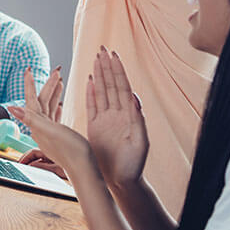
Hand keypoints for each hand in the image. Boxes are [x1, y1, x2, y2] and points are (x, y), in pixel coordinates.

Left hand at [8, 67, 90, 174]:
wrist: (84, 170)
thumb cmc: (70, 151)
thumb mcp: (50, 131)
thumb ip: (31, 118)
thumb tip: (11, 108)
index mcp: (38, 124)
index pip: (32, 100)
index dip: (30, 84)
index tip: (28, 69)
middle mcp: (41, 128)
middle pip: (42, 101)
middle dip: (48, 84)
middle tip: (57, 70)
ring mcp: (49, 132)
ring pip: (49, 107)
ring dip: (53, 93)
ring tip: (60, 80)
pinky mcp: (58, 136)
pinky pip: (55, 117)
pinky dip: (57, 107)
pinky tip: (61, 105)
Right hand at [86, 48, 148, 189]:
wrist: (122, 181)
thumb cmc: (134, 164)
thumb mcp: (140, 142)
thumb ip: (138, 120)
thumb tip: (134, 97)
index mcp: (127, 115)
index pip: (121, 87)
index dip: (117, 71)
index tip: (113, 55)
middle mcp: (116, 114)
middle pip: (111, 85)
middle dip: (107, 66)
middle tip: (102, 49)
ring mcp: (105, 119)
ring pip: (101, 92)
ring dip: (99, 75)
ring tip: (96, 59)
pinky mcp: (95, 127)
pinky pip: (92, 105)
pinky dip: (91, 92)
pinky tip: (90, 81)